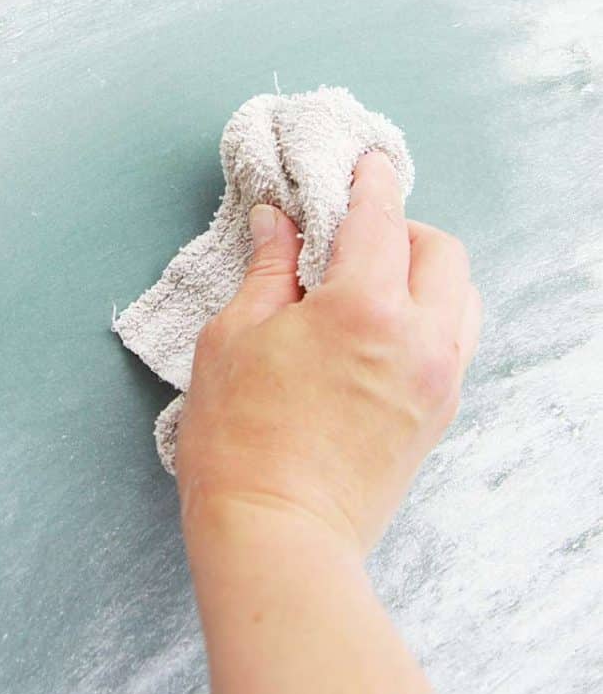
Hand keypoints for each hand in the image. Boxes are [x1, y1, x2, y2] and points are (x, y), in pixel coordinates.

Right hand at [176, 151, 478, 693]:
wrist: (277, 532)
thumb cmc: (239, 437)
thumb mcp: (234, 336)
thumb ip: (267, 270)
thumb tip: (277, 221)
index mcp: (363, 308)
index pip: (379, 217)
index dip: (367, 181)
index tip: (361, 161)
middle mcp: (419, 338)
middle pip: (439, 251)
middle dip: (400, 227)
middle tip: (347, 233)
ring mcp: (438, 380)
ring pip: (460, 296)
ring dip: (422, 271)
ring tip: (366, 281)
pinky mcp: (437, 415)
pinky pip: (454, 341)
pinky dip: (427, 315)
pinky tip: (377, 328)